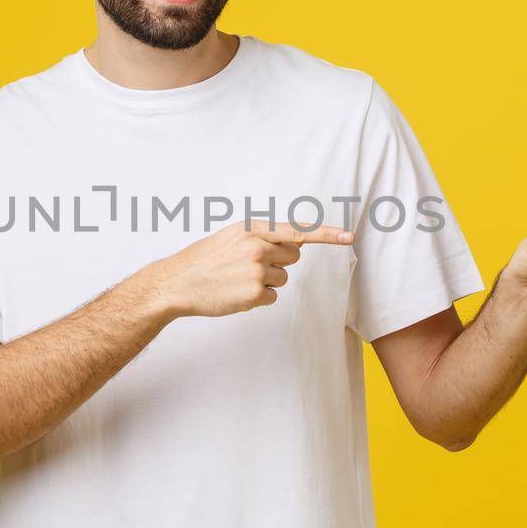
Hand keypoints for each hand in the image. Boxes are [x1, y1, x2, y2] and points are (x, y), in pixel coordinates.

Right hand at [135, 218, 355, 318]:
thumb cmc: (204, 260)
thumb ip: (260, 236)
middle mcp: (258, 246)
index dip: (327, 234)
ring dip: (266, 282)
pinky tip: (237, 294)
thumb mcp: (231, 236)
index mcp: (253, 228)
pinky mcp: (256, 293)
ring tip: (237, 280)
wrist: (178, 283)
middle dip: (279, 262)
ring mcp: (258, 270)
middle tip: (249, 266)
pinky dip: (259, 299)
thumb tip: (293, 244)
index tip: (349, 237)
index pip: (298, 230)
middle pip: (294, 256)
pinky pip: (272, 297)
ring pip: (282, 278)